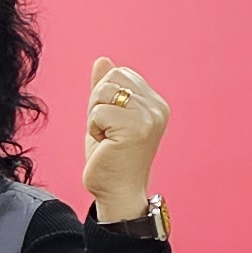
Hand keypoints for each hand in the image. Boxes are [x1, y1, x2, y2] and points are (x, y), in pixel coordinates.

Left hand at [78, 55, 168, 224]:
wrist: (118, 192)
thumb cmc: (111, 157)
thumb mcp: (106, 117)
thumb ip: (106, 89)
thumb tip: (103, 60)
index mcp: (154, 103)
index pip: (120, 73)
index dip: (104, 96)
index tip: (111, 123)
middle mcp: (157, 107)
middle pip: (111, 78)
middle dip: (98, 103)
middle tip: (107, 131)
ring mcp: (150, 117)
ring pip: (104, 93)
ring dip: (94, 117)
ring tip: (107, 138)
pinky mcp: (137, 128)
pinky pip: (99, 112)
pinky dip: (94, 129)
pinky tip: (106, 145)